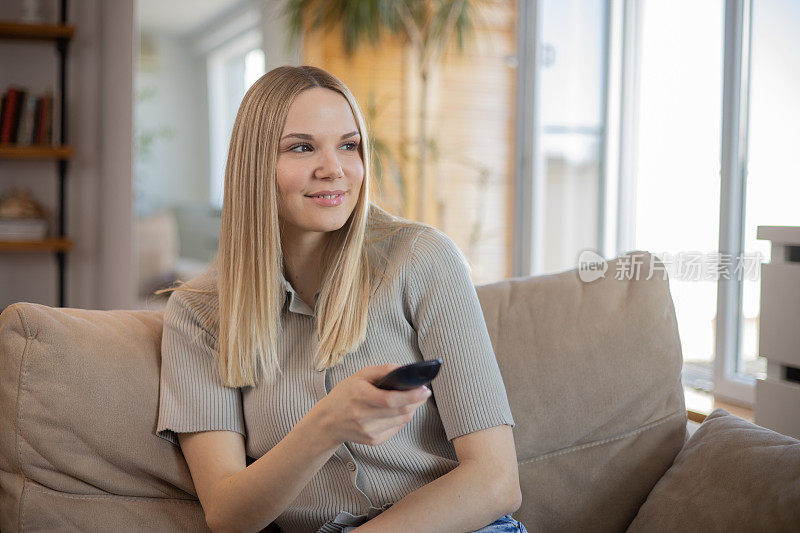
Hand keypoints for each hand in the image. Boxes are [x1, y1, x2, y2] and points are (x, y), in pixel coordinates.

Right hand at [312, 364, 431, 446]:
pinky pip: (396, 428)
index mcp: (359, 395)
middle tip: (424, 392)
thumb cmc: (344, 395)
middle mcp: (363, 416)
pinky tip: (396, 411)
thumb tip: (405, 370)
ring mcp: (368, 431)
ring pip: (402, 420)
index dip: (411, 395)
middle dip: (417, 401)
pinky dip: (401, 418)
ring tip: (411, 399)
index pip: (390, 399)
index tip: (425, 389)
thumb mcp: (359, 376)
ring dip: (411, 409)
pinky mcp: (373, 441)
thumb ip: (383, 370)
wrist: (328, 422)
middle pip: (400, 411)